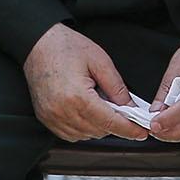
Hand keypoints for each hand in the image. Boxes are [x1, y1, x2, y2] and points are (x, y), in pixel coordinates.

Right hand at [22, 22, 150, 142]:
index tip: (141, 133)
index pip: (109, 122)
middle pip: (98, 131)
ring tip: (100, 103)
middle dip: (114, 123)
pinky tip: (87, 111)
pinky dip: (83, 128)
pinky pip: (70, 134)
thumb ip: (116, 87)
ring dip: (98, 126)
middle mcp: (62, 111)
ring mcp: (52, 117)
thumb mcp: (99, 60)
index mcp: (77, 96)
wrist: (38, 43)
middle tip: (122, 108)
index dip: (128, 129)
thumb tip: (130, 107)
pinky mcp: (45, 118)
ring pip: (85, 135)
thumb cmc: (66, 47)